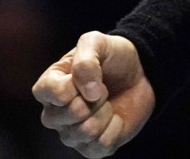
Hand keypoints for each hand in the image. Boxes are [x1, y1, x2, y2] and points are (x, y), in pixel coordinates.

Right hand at [32, 31, 154, 155]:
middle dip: (93, 99)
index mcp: (49, 86)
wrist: (139, 72)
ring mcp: (71, 133)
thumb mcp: (96, 42)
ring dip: (105, 113)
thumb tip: (88, 93)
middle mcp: (54, 113)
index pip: (52, 93)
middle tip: (102, 88)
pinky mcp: (91, 147)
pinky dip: (114, 129)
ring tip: (106, 102)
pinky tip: (114, 118)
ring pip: (84, 132)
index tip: (92, 73)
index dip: (75, 84)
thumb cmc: (111, 55)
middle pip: (66, 116)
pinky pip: (100, 146)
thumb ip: (85, 60)